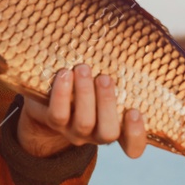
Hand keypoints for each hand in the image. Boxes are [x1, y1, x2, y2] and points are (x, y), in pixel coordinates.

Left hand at [16, 64, 147, 158]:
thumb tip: (130, 37)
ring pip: (84, 123)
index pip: (133, 146)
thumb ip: (117, 74)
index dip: (136, 134)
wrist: (48, 98)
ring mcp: (74, 131)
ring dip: (85, 94)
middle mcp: (97, 134)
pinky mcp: (53, 123)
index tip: (134, 111)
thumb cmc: (86, 85)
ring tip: (83, 69)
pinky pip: (58, 115)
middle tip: (105, 78)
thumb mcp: (103, 82)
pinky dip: (62, 94)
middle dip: (107, 104)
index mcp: (116, 126)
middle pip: (109, 132)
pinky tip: (64, 74)